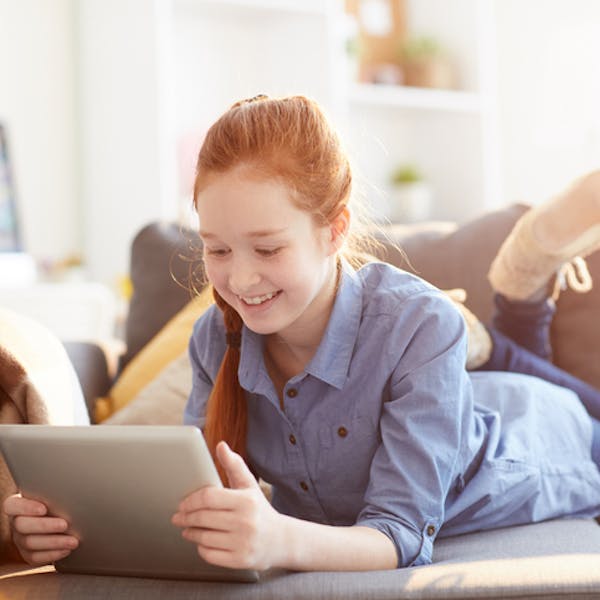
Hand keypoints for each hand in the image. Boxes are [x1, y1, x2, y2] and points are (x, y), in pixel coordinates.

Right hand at [3, 494, 78, 565]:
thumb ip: (55, 493)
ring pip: (30, 543)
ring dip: (54, 542)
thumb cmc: (57, 500)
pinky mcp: (28, 554)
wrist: (58, 516)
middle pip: (22, 525)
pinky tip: (67, 549)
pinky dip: (53, 553)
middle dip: (45, 526)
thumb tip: (73, 489)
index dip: (26, 508)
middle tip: (65, 524)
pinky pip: (36, 557)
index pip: (12, 505)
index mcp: (18, 505)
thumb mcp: (54, 494)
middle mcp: (16, 522)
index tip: (44, 508)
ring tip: (73, 541)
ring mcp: (20, 539)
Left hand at [172, 441, 284, 570]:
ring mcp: (243, 543)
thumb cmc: (259, 510)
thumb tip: (220, 446)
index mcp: (246, 500)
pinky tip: (201, 541)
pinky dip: (201, 548)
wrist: (281, 540)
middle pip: (203, 518)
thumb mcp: (249, 485)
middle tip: (178, 517)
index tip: (182, 503)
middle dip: (185, 517)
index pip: (209, 497)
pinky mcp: (240, 560)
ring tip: (187, 528)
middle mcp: (245, 522)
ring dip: (190, 532)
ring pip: (204, 537)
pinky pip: (210, 554)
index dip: (191, 500)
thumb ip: (234, 465)